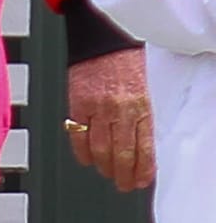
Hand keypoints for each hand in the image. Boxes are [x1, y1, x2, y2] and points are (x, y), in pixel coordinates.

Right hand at [65, 48, 152, 190]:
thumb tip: (142, 146)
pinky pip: (78, 134)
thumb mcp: (145, 89)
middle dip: (123, 174)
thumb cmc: (125, 61)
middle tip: (123, 184)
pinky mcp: (77, 103)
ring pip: (100, 148)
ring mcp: (98, 107)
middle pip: (122, 153)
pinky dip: (82, 151)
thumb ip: (142, 116)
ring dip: (104, 166)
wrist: (101, 38)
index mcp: (141, 106)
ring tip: (107, 174)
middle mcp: (120, 109)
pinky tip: (87, 159)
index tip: (141, 181)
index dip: (143, 169)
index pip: (144, 148)